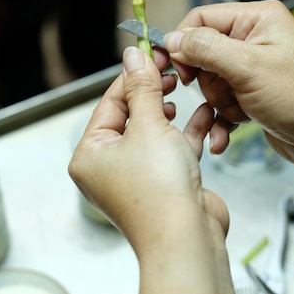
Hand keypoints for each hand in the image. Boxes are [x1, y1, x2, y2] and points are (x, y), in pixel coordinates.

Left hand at [68, 46, 232, 292]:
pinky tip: (203, 112)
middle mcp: (110, 168)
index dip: (132, 76)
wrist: (186, 238)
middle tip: (170, 70)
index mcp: (90, 155)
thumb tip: (133, 56)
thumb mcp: (149, 125)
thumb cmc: (158, 191)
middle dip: (153, 93)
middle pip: (131, 116)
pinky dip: (187, 132)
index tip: (150, 55)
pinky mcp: (164, 184)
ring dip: (171, 111)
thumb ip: (142, 88)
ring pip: (154, 132)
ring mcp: (138, 177)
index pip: (110, 103)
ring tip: (183, 89)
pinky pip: (173, 149)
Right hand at [164, 0, 293, 167]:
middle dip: (207, 81)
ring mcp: (256, 69)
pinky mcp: (256, 95)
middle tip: (224, 95)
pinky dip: (222, 120)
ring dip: (218, 104)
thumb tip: (171, 38)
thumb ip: (205, 48)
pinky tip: (223, 138)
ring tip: (239, 114)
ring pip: (211, 82)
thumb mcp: (249, 67)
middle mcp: (255, 39)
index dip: (183, 42)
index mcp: (257, 18)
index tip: (173, 69)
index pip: (201, 18)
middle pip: (203, 53)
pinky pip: (224, 103)